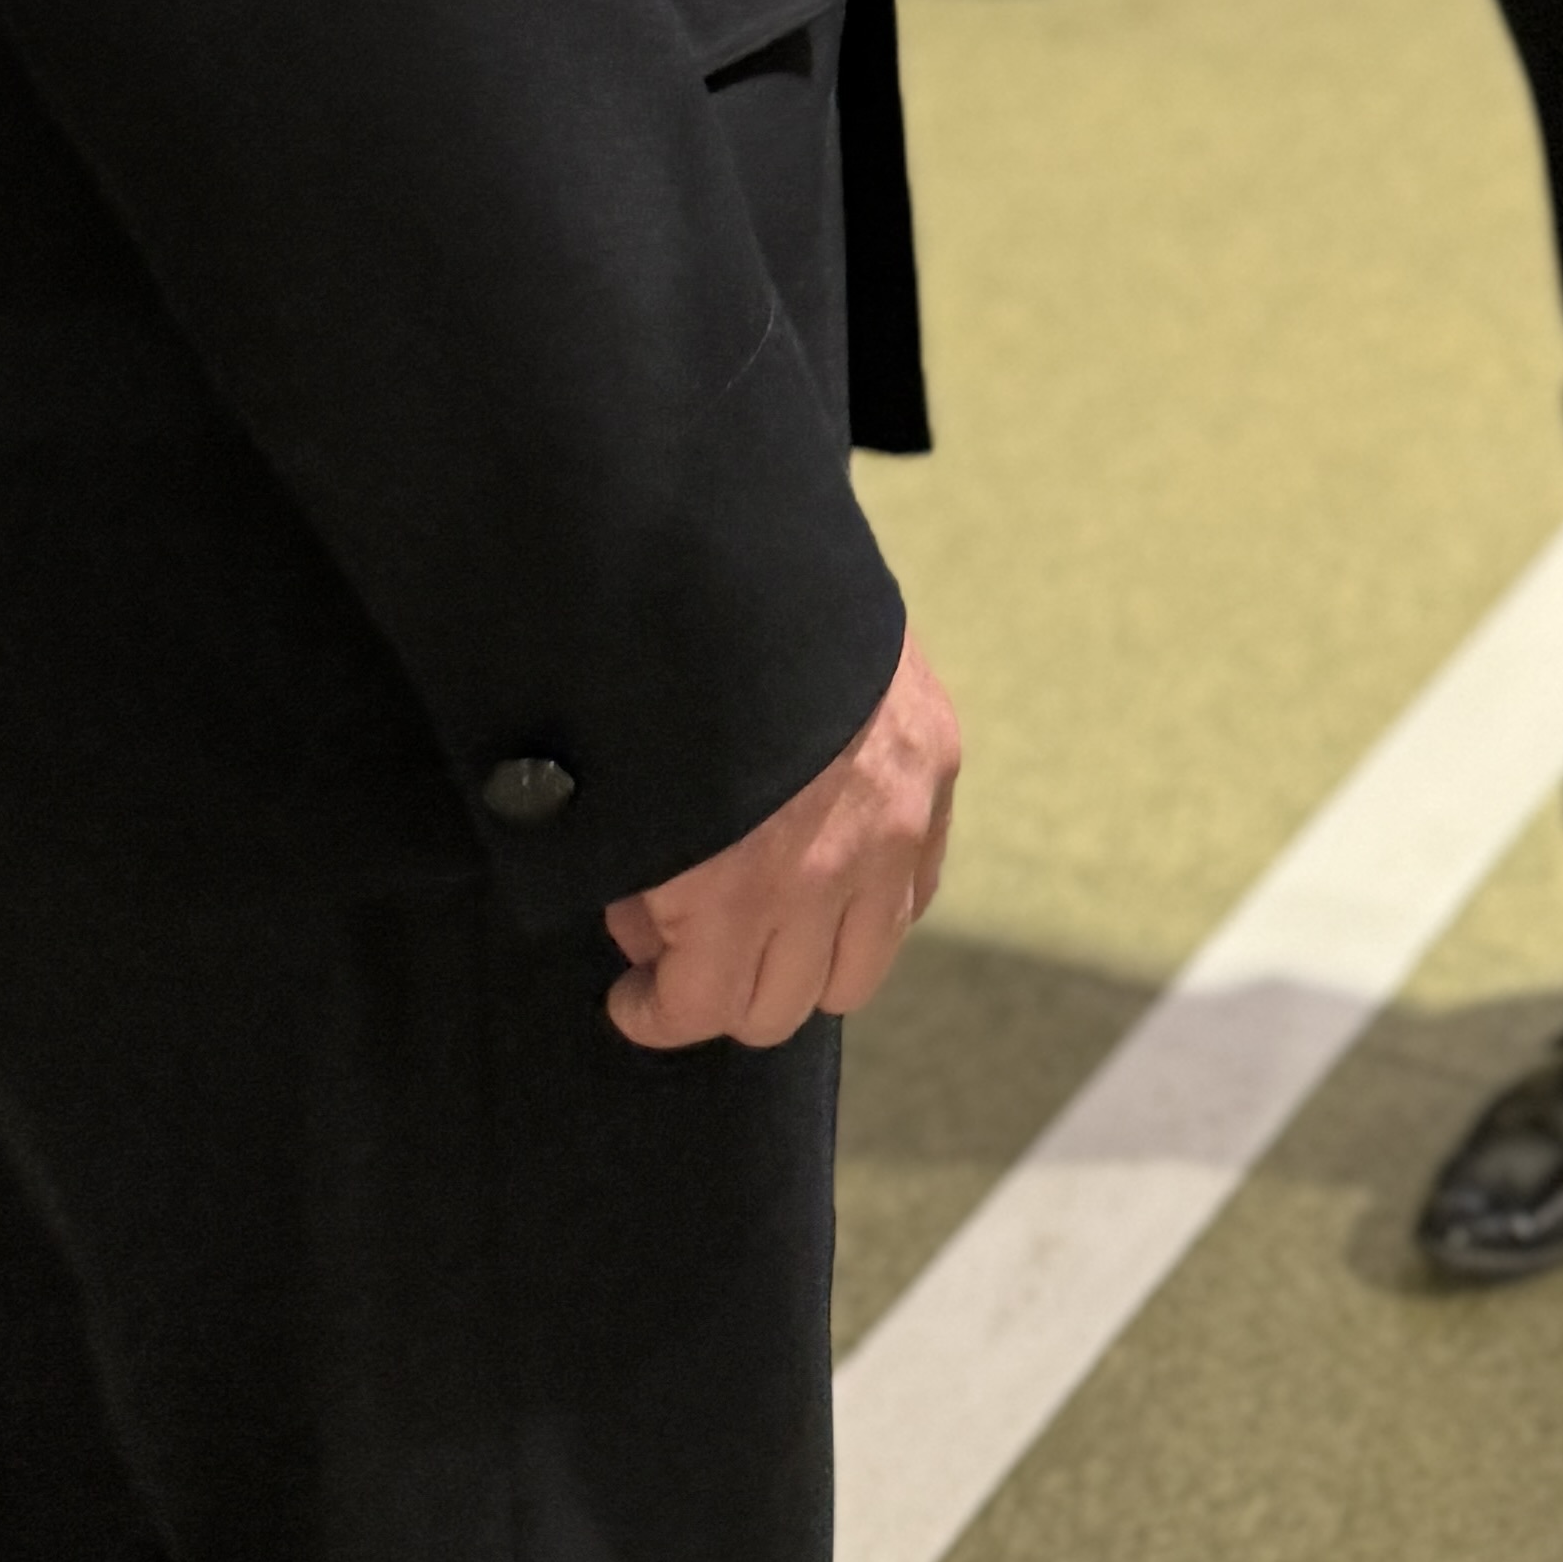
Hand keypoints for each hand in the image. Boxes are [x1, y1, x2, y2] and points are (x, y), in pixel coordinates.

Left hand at [605, 629, 960, 1053]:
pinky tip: (824, 865)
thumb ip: (641, 886)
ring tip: (761, 919)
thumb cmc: (664, 668)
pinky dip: (867, 903)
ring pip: (858, 973)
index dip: (653, 1014)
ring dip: (804, 963)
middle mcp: (830, 872)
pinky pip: (912, 895)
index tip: (632, 996)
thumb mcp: (625, 792)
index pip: (703, 1010)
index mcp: (738, 886)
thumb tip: (655, 933)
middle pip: (782, 1008)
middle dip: (723, 991)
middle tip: (689, 947)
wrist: (749, 547)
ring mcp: (896, 824)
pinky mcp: (937, 773)